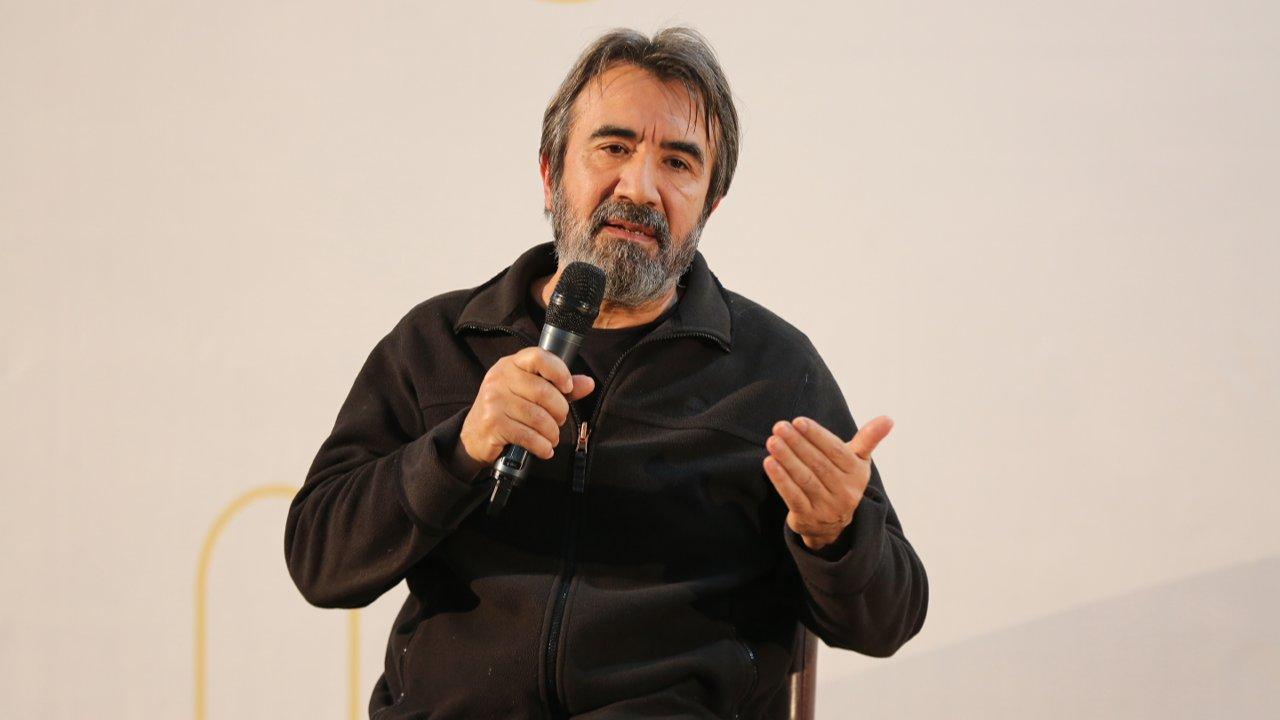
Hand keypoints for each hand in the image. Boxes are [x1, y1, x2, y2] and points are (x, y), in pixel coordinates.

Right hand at [457, 347, 594, 471]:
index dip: (559, 371)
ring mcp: (493, 401)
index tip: (567, 388)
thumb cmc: (506, 410)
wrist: (474, 435)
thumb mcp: (529, 393)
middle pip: (543, 392)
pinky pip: (528, 436)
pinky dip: (542, 446)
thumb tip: (588, 383)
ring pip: (538, 417)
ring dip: (552, 432)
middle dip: (560, 411)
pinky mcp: (493, 424)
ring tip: (552, 437)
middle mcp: (499, 379)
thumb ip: (559, 387)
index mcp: (510, 364)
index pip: (538, 357)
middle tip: (559, 420)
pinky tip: (544, 449)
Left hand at [762, 414, 893, 551]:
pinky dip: (780, 479)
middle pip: (818, 463)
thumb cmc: (842, 479)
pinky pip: (793, 496)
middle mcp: (845, 491)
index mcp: (857, 473)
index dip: (816, 435)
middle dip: (797, 443)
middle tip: (780, 427)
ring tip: (772, 441)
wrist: (832, 522)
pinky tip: (769, 463)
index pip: (835, 450)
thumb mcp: (856, 461)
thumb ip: (868, 438)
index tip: (798, 421)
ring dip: (786, 458)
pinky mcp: (808, 517)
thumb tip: (889, 419)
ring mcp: (827, 506)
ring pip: (805, 478)